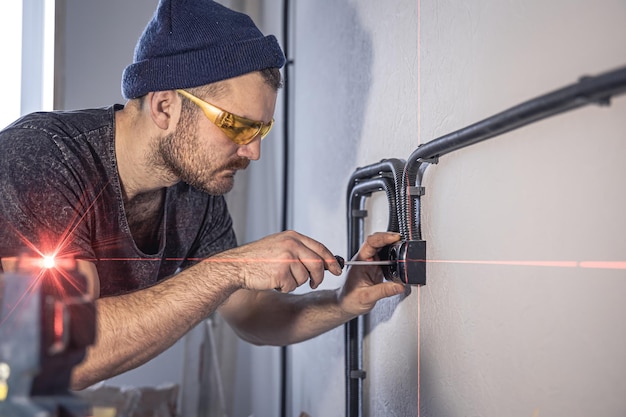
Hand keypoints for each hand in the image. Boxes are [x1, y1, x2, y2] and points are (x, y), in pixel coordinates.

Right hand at [215, 230, 342, 292]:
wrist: (237, 266)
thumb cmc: (257, 258)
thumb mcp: (280, 245)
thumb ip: (299, 250)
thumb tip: (321, 260)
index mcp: (293, 237)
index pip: (320, 248)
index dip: (331, 260)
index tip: (337, 270)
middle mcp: (291, 245)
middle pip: (318, 264)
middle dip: (318, 277)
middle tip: (314, 283)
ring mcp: (287, 258)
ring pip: (305, 278)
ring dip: (295, 282)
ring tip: (280, 277)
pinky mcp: (281, 272)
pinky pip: (292, 286)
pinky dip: (284, 288)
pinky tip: (273, 281)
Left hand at [338, 232, 405, 315]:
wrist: (345, 304)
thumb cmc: (349, 299)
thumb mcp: (366, 297)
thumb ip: (383, 291)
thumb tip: (399, 286)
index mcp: (360, 262)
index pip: (370, 243)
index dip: (383, 237)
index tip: (394, 238)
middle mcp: (365, 260)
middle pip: (378, 241)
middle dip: (390, 238)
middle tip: (402, 240)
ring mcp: (371, 263)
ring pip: (383, 248)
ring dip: (393, 246)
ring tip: (403, 247)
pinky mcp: (377, 268)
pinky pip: (386, 257)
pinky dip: (394, 255)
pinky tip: (400, 257)